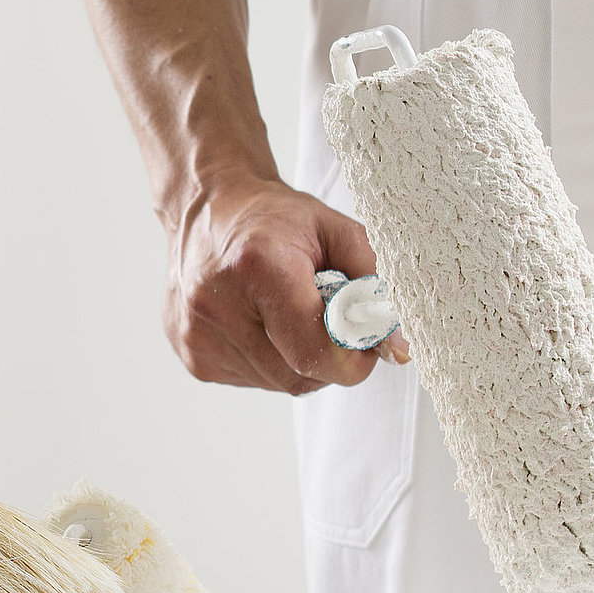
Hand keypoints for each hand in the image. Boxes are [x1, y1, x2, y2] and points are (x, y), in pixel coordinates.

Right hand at [163, 173, 395, 392]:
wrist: (209, 209)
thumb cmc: (277, 219)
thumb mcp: (336, 229)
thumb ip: (373, 284)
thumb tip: (398, 348)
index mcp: (257, 268)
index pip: (314, 350)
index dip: (352, 360)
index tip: (367, 345)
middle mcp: (218, 305)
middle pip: (300, 375)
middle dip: (332, 360)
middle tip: (337, 325)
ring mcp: (199, 337)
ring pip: (280, 383)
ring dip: (303, 361)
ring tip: (296, 316)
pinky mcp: (195, 357)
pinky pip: (257, 381)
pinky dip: (275, 362)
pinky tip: (268, 325)